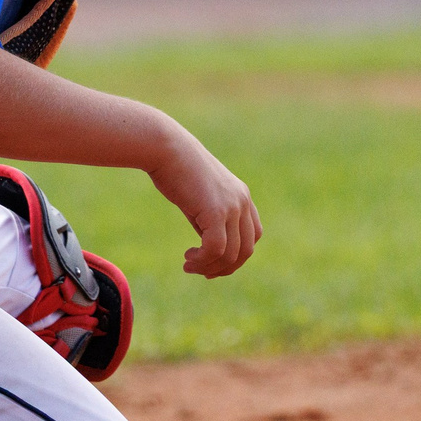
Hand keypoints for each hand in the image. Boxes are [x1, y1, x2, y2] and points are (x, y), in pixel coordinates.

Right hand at [147, 126, 261, 276]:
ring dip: (209, 266)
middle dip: (225, 267)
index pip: (253, 237)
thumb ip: (211, 220)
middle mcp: (242, 201)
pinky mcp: (216, 211)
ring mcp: (231, 206)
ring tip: (189, 265)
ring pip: (231, 254)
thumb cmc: (176, 170)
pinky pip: (216, 249)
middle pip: (246, 250)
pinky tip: (188, 257)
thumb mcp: (200, 198)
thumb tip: (210, 250)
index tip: (212, 262)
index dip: (236, 256)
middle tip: (201, 271)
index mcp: (242, 196)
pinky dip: (203, 260)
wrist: (166, 149)